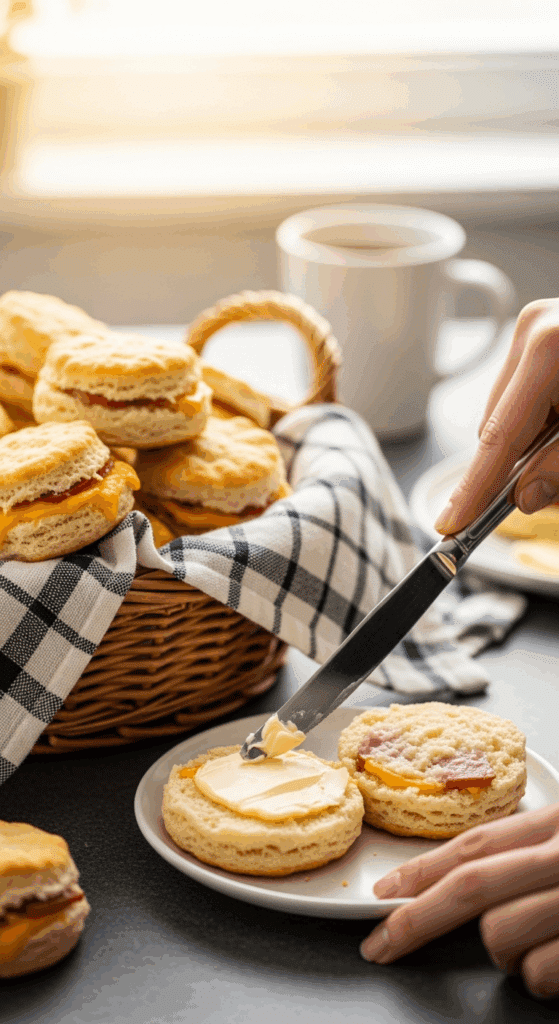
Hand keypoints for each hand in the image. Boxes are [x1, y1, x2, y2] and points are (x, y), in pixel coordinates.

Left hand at [360, 803, 558, 998]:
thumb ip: (530, 854)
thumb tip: (467, 879)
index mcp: (558, 824)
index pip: (476, 844)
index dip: (423, 868)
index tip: (382, 891)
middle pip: (469, 885)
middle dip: (416, 919)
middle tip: (382, 944)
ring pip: (497, 933)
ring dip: (503, 953)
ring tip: (530, 948)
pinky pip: (536, 971)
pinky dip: (538, 978)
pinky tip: (555, 965)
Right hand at [435, 298, 558, 534]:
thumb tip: (524, 497)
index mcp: (547, 349)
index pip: (496, 438)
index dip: (473, 489)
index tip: (450, 525)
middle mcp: (533, 329)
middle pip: (497, 426)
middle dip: (513, 469)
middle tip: (545, 495)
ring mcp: (537, 325)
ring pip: (508, 411)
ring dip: (531, 443)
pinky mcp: (545, 330)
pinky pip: (523, 392)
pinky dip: (540, 420)